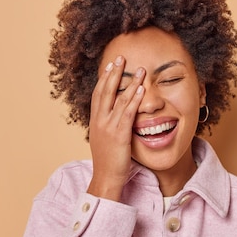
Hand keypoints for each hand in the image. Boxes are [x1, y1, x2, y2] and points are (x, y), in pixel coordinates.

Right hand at [87, 56, 144, 200]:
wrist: (105, 178)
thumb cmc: (108, 163)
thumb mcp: (105, 141)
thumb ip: (109, 127)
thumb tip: (115, 120)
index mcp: (95, 122)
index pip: (98, 95)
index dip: (104, 79)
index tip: (110, 66)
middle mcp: (99, 121)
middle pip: (105, 91)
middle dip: (114, 73)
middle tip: (121, 58)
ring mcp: (108, 127)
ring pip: (119, 99)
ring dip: (130, 82)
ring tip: (140, 69)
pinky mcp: (119, 134)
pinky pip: (128, 113)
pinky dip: (134, 99)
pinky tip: (141, 89)